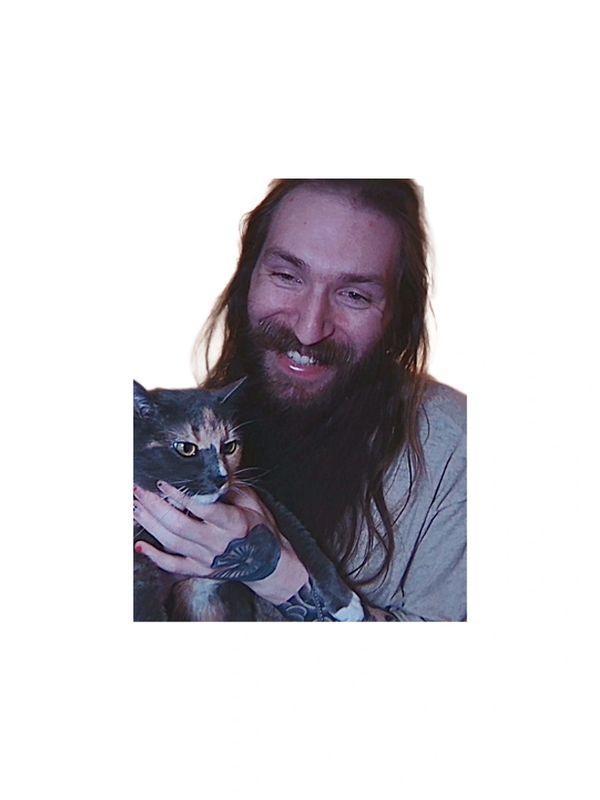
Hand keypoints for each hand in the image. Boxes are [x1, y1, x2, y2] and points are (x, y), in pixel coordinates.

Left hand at [133, 483, 308, 604]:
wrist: (270, 564)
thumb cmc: (261, 528)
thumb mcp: (253, 502)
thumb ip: (229, 488)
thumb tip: (206, 475)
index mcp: (233, 523)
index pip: (202, 508)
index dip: (179, 495)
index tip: (162, 482)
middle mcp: (217, 543)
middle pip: (179, 526)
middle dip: (155, 506)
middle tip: (139, 490)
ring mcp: (207, 559)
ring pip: (172, 542)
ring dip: (150, 524)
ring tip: (136, 506)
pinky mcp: (200, 570)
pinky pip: (173, 566)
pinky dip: (155, 556)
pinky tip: (140, 546)